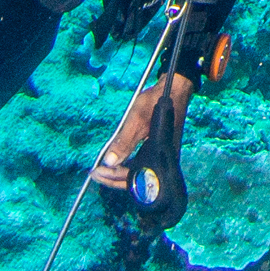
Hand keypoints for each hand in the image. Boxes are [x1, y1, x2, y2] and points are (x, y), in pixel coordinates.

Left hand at [91, 71, 194, 188]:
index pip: (134, 179)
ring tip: (102, 170)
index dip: (113, 178)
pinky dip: (127, 166)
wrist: (173, 90)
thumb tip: (109, 162)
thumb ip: (124, 142)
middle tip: (95, 173)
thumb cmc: (156, 102)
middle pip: (137, 181)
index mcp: (160, 156)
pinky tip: (117, 162)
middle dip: (114, 179)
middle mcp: (164, 161)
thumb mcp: (137, 119)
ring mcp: (162, 157)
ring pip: (139, 174)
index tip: (96, 172)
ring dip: (119, 174)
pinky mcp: (160, 152)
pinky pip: (142, 166)